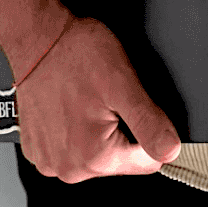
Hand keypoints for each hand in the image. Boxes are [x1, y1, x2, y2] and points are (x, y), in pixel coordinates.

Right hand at [15, 14, 181, 182]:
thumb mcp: (123, 83)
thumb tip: (171, 151)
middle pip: (119, 160)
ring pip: (95, 154)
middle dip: (121, 130)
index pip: (148, 161)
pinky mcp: (36, 150)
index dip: (149, 131)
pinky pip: (70, 148)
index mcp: (94, 157)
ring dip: (97, 131)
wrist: (37, 37)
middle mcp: (68, 168)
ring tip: (86, 101)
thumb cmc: (75, 53)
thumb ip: (150, 123)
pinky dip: (74, 130)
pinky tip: (70, 107)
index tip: (131, 106)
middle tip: (105, 99)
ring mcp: (48, 161)